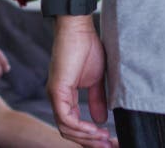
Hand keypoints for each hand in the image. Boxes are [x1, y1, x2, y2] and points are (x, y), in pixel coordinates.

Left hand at [47, 17, 112, 146]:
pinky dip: (81, 127)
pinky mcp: (56, 91)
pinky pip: (66, 118)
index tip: (110, 141)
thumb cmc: (87, 48)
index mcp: (65, 97)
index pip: (74, 125)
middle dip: (90, 142)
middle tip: (110, 146)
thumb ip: (97, 100)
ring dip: (87, 137)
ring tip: (105, 139)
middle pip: (69, 131)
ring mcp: (55, 96)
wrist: (79, 29)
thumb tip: (101, 120)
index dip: (91, 137)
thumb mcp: (97, 80)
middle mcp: (57, 99)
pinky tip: (96, 129)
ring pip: (66, 129)